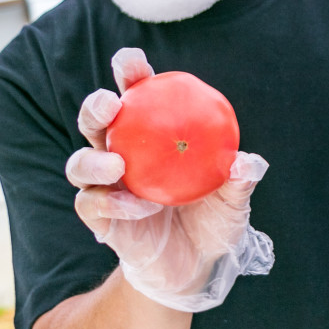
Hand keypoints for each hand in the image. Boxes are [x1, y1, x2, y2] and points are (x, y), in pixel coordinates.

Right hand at [66, 47, 273, 311]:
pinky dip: (113, 204)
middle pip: (96, 121)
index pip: (137, 96)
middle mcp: (122, 153)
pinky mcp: (100, 219)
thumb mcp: (233, 200)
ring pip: (80, 162)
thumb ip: (239, 180)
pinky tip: (138, 207)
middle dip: (96, 105)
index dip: (130, 74)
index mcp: (152, 135)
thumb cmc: (213, 220)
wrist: (195, 267)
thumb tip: (247, 162)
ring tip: (117, 166)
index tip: (131, 62)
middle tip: (111, 104)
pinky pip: (93, 205)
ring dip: (94, 160)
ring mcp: (106, 186)